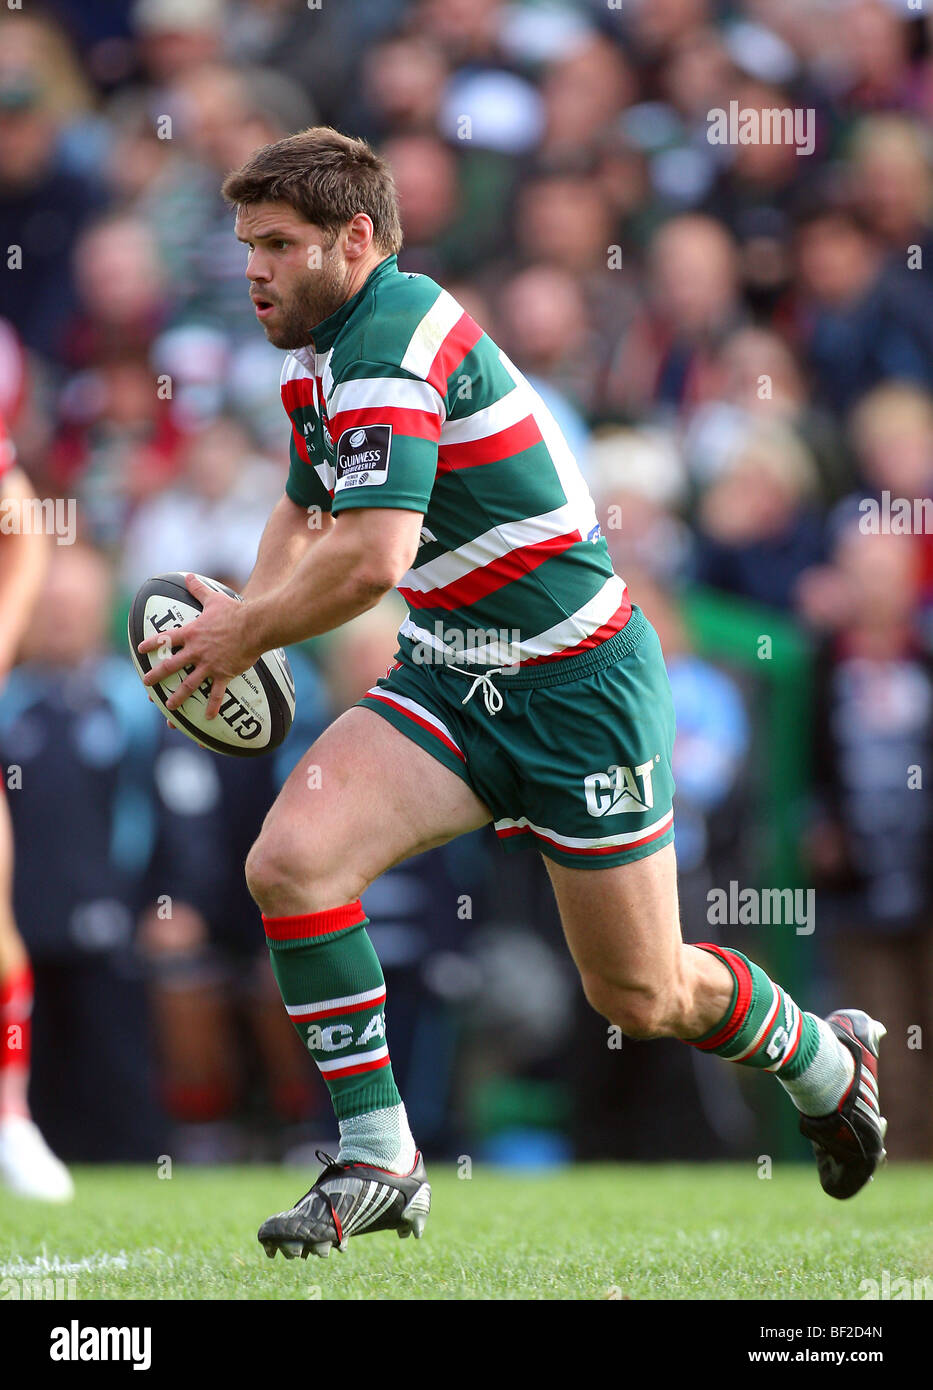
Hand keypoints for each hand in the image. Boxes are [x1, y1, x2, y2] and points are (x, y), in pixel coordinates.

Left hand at [136, 573, 260, 719]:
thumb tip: (187, 576)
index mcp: (191, 633)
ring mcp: (209, 664)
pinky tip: (207, 718)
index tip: (140, 650)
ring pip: (189, 684)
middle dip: (156, 676)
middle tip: (146, 684)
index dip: (152, 644)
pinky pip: (217, 693)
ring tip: (170, 708)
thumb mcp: (213, 599)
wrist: (254, 625)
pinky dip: (212, 706)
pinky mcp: (224, 673)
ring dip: (178, 697)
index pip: (166, 639)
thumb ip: (198, 589)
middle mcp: (196, 651)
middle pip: (171, 666)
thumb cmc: (234, 612)